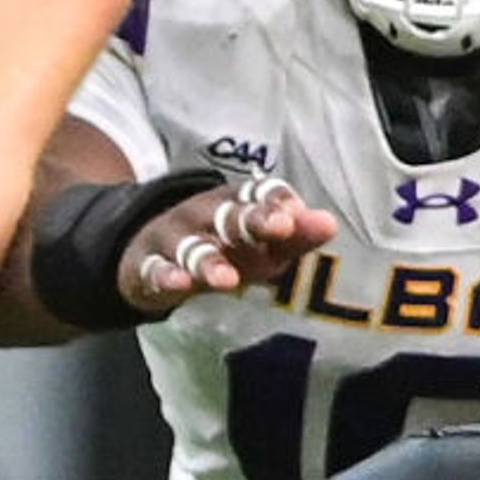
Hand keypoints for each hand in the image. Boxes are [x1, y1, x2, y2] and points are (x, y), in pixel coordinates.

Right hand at [122, 173, 339, 312]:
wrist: (149, 258)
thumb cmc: (222, 249)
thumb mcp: (259, 244)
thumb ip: (294, 236)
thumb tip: (330, 224)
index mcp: (235, 204)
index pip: (258, 194)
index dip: (278, 200)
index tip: (298, 212)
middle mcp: (205, 216)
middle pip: (230, 216)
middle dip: (255, 221)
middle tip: (282, 226)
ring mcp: (175, 240)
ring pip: (193, 248)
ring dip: (210, 261)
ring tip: (227, 280)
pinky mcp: (149, 266)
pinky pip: (156, 270)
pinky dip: (167, 277)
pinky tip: (179, 285)